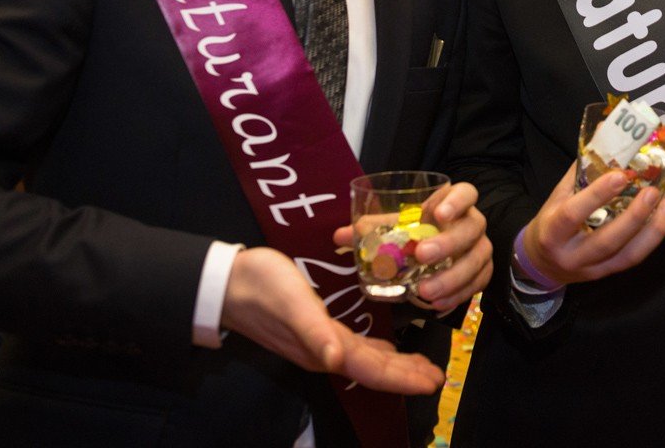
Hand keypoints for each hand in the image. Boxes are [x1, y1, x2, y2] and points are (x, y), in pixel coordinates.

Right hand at [221, 247, 442, 394]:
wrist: (228, 284)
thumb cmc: (263, 288)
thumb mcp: (294, 305)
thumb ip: (316, 333)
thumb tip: (336, 361)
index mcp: (325, 348)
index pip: (373, 370)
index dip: (404, 378)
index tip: (433, 381)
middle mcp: (326, 351)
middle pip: (374, 369)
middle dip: (406, 375)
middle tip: (436, 377)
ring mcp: (319, 342)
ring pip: (367, 359)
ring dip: (395, 365)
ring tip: (420, 367)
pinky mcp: (314, 329)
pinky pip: (354, 347)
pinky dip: (375, 351)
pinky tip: (383, 348)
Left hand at [334, 182, 490, 314]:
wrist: (437, 254)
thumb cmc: (415, 233)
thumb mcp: (396, 228)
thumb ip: (372, 230)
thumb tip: (340, 236)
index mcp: (453, 204)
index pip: (466, 193)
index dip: (457, 202)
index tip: (439, 214)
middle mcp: (472, 223)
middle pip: (472, 228)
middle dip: (449, 243)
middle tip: (422, 256)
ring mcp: (480, 248)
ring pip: (478, 260)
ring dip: (453, 277)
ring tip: (426, 291)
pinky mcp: (482, 272)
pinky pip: (478, 284)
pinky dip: (458, 295)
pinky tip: (437, 305)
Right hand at [521, 162, 664, 285]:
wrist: (541, 263)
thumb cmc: (551, 222)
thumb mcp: (558, 196)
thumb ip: (582, 170)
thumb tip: (605, 134)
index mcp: (552, 231)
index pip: (572, 214)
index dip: (596, 195)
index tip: (620, 176)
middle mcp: (571, 255)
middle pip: (606, 241)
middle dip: (633, 217)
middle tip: (652, 192)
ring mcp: (591, 269)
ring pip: (626, 256)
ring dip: (651, 231)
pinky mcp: (607, 274)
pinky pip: (633, 259)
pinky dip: (651, 239)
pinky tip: (663, 218)